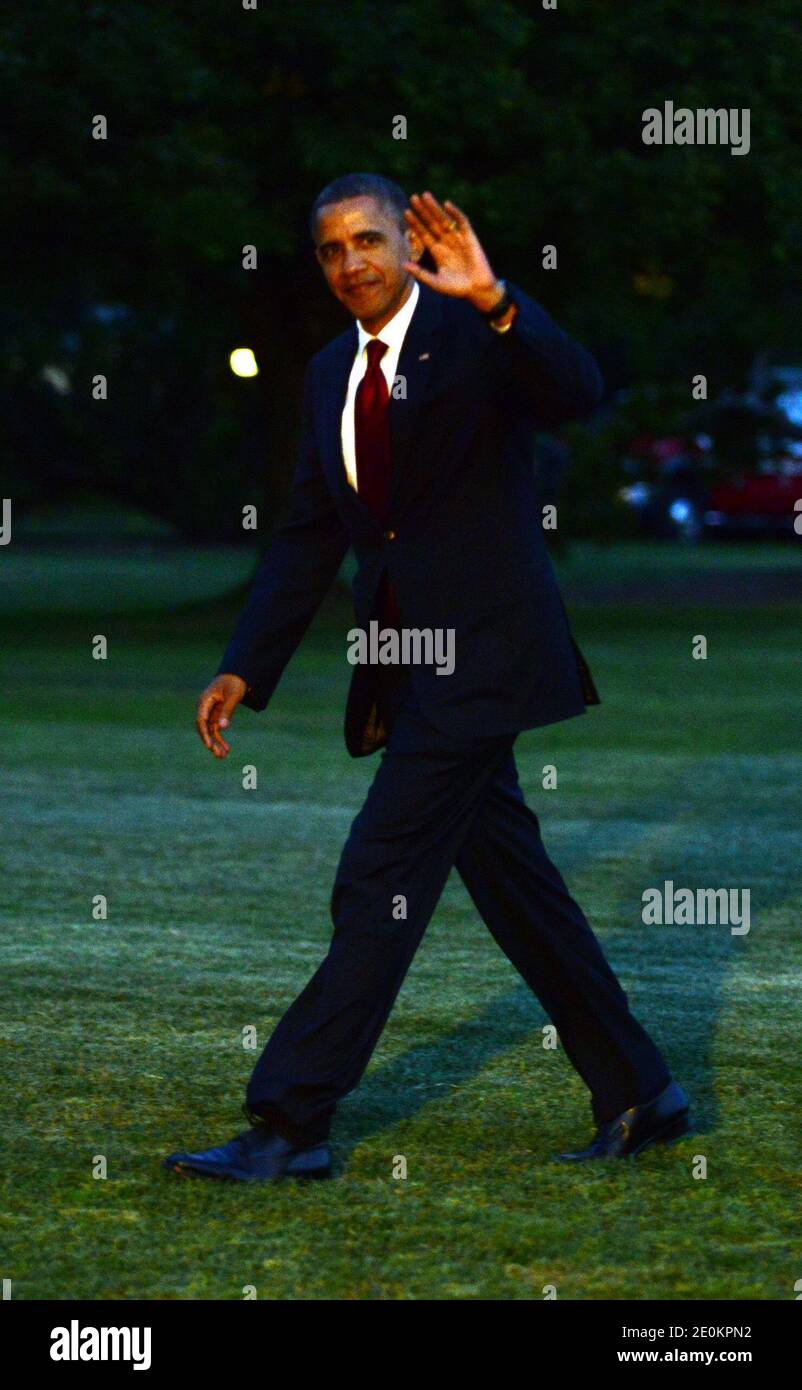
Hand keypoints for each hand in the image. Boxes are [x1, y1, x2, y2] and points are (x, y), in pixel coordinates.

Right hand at [196, 673, 247, 757]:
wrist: (237, 674)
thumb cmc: (234, 682)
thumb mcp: (233, 696)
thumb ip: (227, 711)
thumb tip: (223, 728)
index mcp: (205, 700)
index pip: (201, 720)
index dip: (204, 734)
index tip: (209, 745)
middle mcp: (204, 707)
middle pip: (204, 728)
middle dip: (210, 742)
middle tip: (218, 754)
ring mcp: (209, 712)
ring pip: (210, 731)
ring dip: (216, 743)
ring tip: (223, 756)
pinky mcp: (216, 715)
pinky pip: (216, 729)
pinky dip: (220, 739)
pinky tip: (226, 749)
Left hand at [402, 192, 502, 311]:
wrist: (477, 290)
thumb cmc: (456, 288)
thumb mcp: (436, 283)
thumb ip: (420, 273)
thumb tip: (403, 264)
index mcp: (437, 251)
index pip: (423, 234)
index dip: (415, 224)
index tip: (406, 212)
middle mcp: (446, 242)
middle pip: (431, 223)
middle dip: (423, 211)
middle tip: (413, 198)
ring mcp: (457, 238)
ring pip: (444, 219)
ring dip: (435, 208)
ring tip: (425, 196)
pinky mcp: (470, 237)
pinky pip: (462, 222)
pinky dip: (455, 213)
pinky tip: (447, 204)